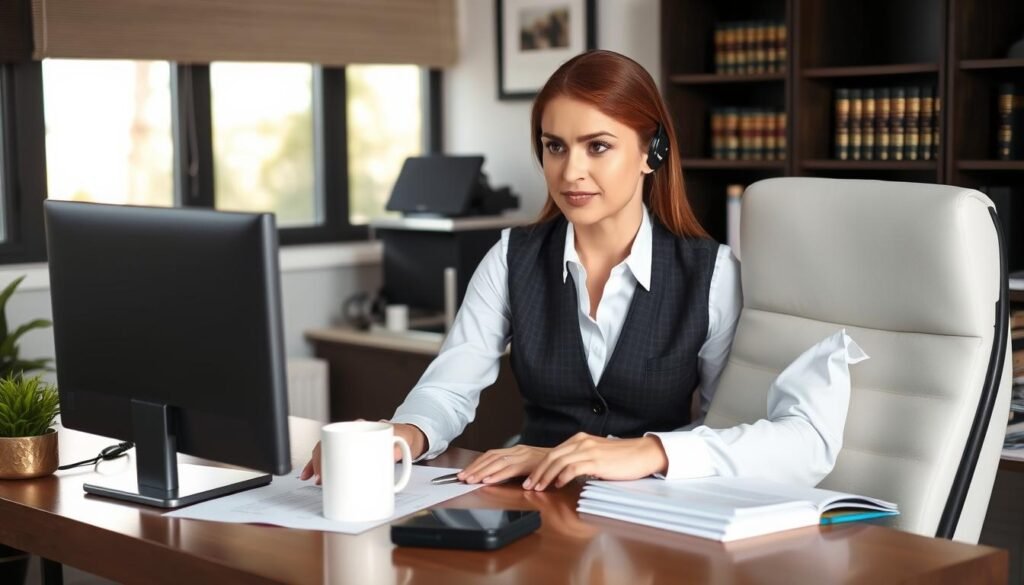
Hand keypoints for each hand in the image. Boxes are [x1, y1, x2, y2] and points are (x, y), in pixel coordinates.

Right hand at [298, 421, 427, 484]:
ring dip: (316, 464)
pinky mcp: (352, 453)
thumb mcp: (404, 441)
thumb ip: (399, 448)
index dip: (325, 453)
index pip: (335, 437)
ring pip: (326, 451)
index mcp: (361, 427)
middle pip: (326, 445)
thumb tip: (390, 455)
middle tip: (319, 479)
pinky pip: (334, 457)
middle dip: (318, 462)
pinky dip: (324, 466)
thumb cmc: (405, 437)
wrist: (410, 438)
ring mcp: (350, 442)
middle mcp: (352, 433)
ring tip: (312, 478)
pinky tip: (316, 476)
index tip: (324, 469)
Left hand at [456, 445, 550, 485]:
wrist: (567, 460)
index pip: (491, 455)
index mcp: (516, 451)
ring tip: (471, 479)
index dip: (476, 463)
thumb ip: (513, 469)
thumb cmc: (549, 466)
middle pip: (490, 457)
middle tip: (461, 477)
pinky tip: (488, 480)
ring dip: (482, 472)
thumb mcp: (528, 466)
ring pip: (497, 462)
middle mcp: (517, 450)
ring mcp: (523, 455)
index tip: (465, 472)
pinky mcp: (530, 463)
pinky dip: (498, 474)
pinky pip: (510, 468)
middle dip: (475, 468)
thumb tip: (496, 477)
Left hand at [524, 433, 668, 490]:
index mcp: (580, 439)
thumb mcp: (597, 454)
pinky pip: (573, 468)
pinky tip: (558, 485)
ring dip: (546, 476)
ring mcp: (589, 450)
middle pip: (551, 456)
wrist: (642, 453)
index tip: (532, 479)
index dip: (539, 466)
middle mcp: (582, 442)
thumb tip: (565, 472)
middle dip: (538, 472)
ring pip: (559, 462)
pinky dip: (563, 476)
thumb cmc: (622, 457)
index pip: (553, 452)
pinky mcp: (596, 461)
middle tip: (529, 485)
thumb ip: (581, 459)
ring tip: (539, 488)